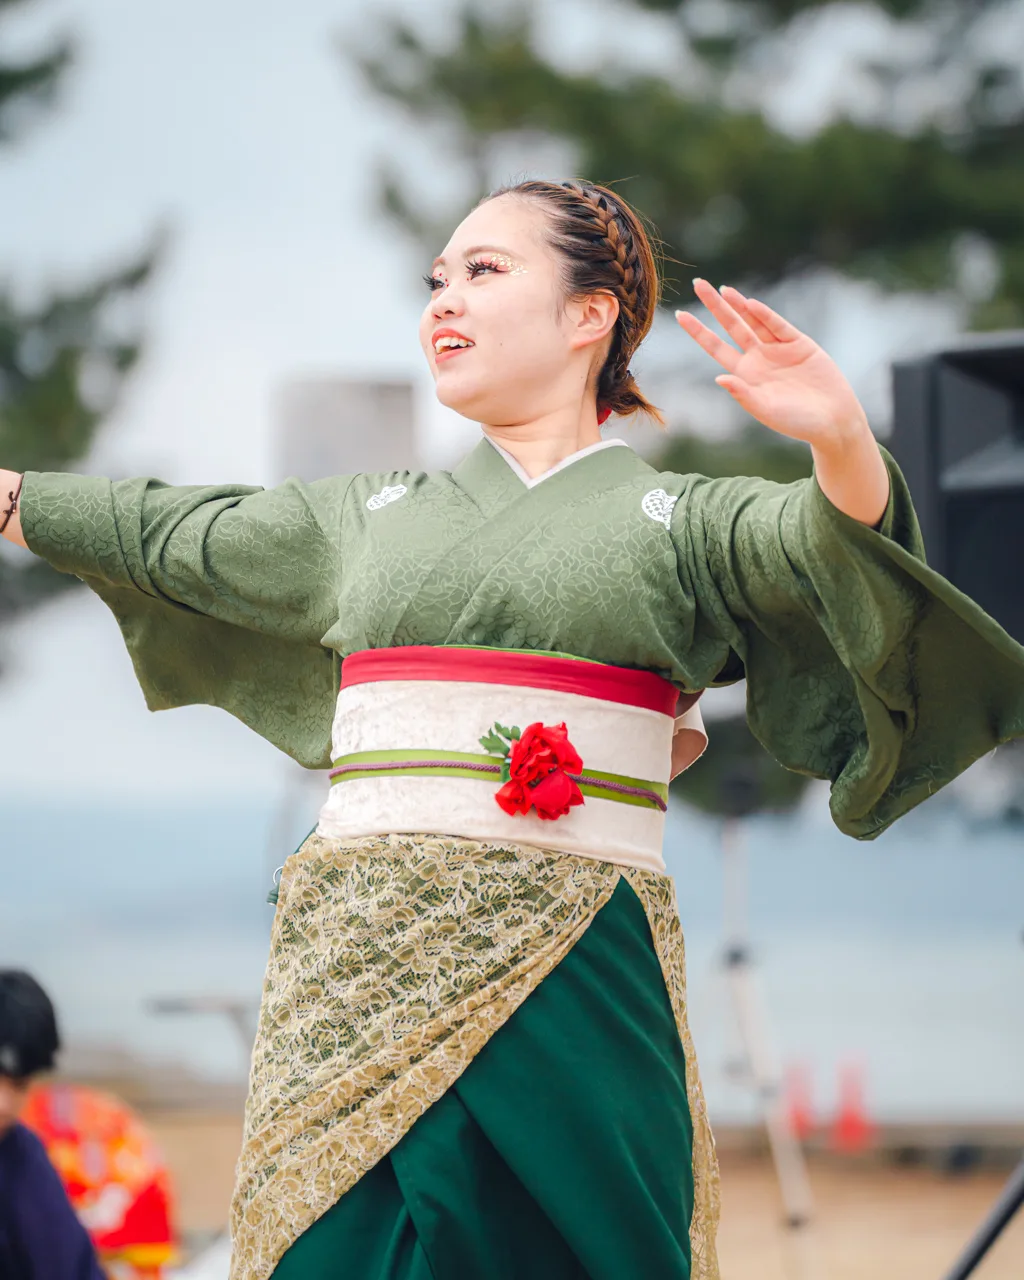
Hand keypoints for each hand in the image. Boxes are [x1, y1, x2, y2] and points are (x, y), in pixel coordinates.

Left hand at [676, 280, 868, 447]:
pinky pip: (779, 327)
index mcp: (746, 375)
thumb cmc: (796, 422)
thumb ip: (743, 394)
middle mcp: (759, 358)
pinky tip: (750, 305)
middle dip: (715, 306)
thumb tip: (719, 378)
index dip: (699, 331)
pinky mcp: (800, 344)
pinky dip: (766, 316)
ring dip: (738, 304)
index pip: (716, 347)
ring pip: (754, 321)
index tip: (680, 314)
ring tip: (722, 288)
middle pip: (732, 326)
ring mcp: (779, 349)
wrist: (832, 421)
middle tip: (698, 283)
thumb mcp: (765, 410)